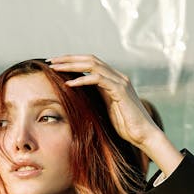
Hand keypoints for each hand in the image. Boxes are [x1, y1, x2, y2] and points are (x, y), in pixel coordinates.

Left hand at [48, 54, 182, 176]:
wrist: (143, 135)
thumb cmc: (125, 126)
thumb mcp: (106, 108)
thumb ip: (96, 97)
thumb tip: (79, 95)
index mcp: (113, 79)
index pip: (90, 63)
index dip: (72, 61)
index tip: (55, 64)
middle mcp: (117, 76)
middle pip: (89, 59)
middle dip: (68, 59)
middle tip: (50, 60)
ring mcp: (120, 81)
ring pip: (93, 65)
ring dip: (71, 65)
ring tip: (55, 68)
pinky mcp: (121, 90)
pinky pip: (98, 79)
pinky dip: (82, 80)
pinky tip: (69, 83)